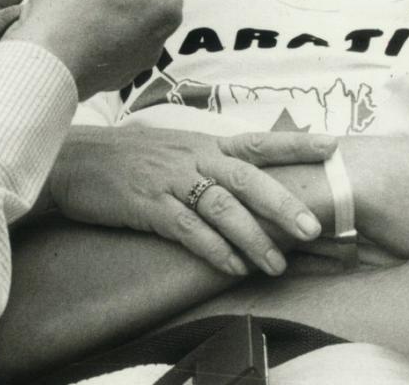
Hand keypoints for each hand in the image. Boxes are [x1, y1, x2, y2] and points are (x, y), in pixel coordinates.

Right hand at [11, 0, 182, 98]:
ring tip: (72, 9)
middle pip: (143, 0)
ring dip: (104, 14)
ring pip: (124, 24)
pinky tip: (68, 34)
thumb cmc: (72, 7)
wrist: (41, 66)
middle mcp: (159, 40)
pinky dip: (92, 39)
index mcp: (166, 8)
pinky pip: (106, 48)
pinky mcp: (111, 80)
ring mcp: (135, 65)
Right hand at [46, 126, 334, 276]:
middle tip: (315, 228)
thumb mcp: (175, 148)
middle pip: (248, 177)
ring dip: (253, 238)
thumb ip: (211, 158)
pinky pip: (187, 229)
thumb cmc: (129, 158)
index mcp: (205, 142)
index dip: (296, 142)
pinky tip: (233, 267)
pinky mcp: (148, 204)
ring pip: (222, 208)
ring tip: (277, 264)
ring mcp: (171, 180)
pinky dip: (213, 249)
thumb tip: (249, 171)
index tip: (333, 146)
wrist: (75, 162)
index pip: (259, 140)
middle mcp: (194, 157)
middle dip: (283, 203)